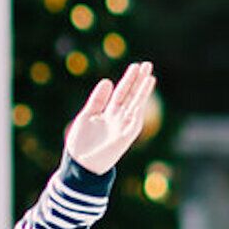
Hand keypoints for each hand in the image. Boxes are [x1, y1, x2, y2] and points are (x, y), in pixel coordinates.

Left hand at [64, 60, 155, 174]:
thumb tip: (107, 80)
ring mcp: (123, 126)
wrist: (79, 164)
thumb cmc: (80, 142)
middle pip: (131, 95)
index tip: (135, 66)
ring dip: (143, 90)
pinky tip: (143, 95)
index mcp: (109, 113)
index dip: (128, 79)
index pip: (122, 92)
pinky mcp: (126, 136)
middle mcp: (119, 118)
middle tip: (147, 64)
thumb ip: (97, 100)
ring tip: (149, 75)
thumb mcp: (87, 115)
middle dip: (139, 80)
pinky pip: (135, 118)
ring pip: (136, 104)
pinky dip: (139, 106)